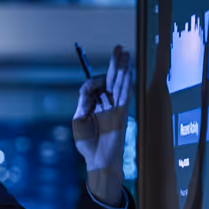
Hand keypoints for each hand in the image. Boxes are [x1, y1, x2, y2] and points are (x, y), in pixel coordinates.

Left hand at [73, 44, 131, 173]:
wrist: (97, 160)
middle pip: (112, 79)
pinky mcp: (121, 114)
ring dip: (123, 69)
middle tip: (119, 48)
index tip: (89, 88)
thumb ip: (83, 101)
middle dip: (115, 63)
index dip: (94, 81)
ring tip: (126, 53)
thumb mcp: (79, 119)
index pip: (97, 85)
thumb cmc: (87, 143)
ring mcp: (115, 108)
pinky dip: (127, 84)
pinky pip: (125, 96)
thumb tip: (88, 85)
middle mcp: (107, 104)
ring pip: (120, 84)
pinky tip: (129, 73)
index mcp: (95, 105)